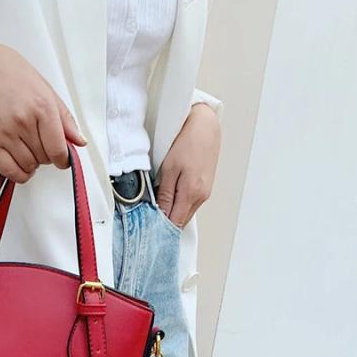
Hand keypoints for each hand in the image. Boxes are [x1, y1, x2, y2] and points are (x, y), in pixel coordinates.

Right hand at [0, 35, 86, 182]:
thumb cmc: (10, 73)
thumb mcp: (45, 89)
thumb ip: (64, 118)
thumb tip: (79, 141)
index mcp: (42, 107)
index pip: (59, 149)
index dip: (63, 159)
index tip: (62, 159)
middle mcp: (24, 122)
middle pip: (44, 158)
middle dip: (46, 155)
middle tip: (41, 144)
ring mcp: (6, 133)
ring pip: (29, 166)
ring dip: (32, 163)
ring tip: (28, 149)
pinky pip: (9, 171)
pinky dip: (19, 174)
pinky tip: (21, 164)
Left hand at [155, 102, 220, 227]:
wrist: (205, 126)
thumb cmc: (188, 142)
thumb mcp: (169, 169)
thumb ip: (165, 194)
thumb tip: (161, 214)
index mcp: (192, 193)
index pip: (175, 222)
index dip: (161, 229)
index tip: (149, 230)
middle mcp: (201, 196)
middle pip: (181, 221)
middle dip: (166, 223)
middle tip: (150, 221)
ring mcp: (205, 193)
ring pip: (186, 213)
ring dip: (173, 213)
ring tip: (158, 209)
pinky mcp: (206, 188)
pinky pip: (191, 204)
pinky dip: (180, 205)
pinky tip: (171, 199)